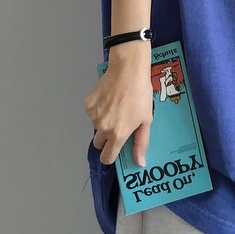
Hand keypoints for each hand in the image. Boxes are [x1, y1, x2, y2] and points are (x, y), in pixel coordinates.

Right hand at [85, 43, 152, 166]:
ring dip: (104, 122)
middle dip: (107, 139)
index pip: (106, 158)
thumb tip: (140, 163)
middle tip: (118, 124)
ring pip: (96, 127)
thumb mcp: (146, 120)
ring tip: (117, 106)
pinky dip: (99, 109)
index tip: (116, 149)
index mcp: (118, 135)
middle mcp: (103, 128)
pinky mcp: (88, 104)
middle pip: (99, 144)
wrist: (128, 70)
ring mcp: (93, 116)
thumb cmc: (141, 94)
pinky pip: (92, 113)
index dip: (111, 156)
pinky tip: (110, 98)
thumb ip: (141, 143)